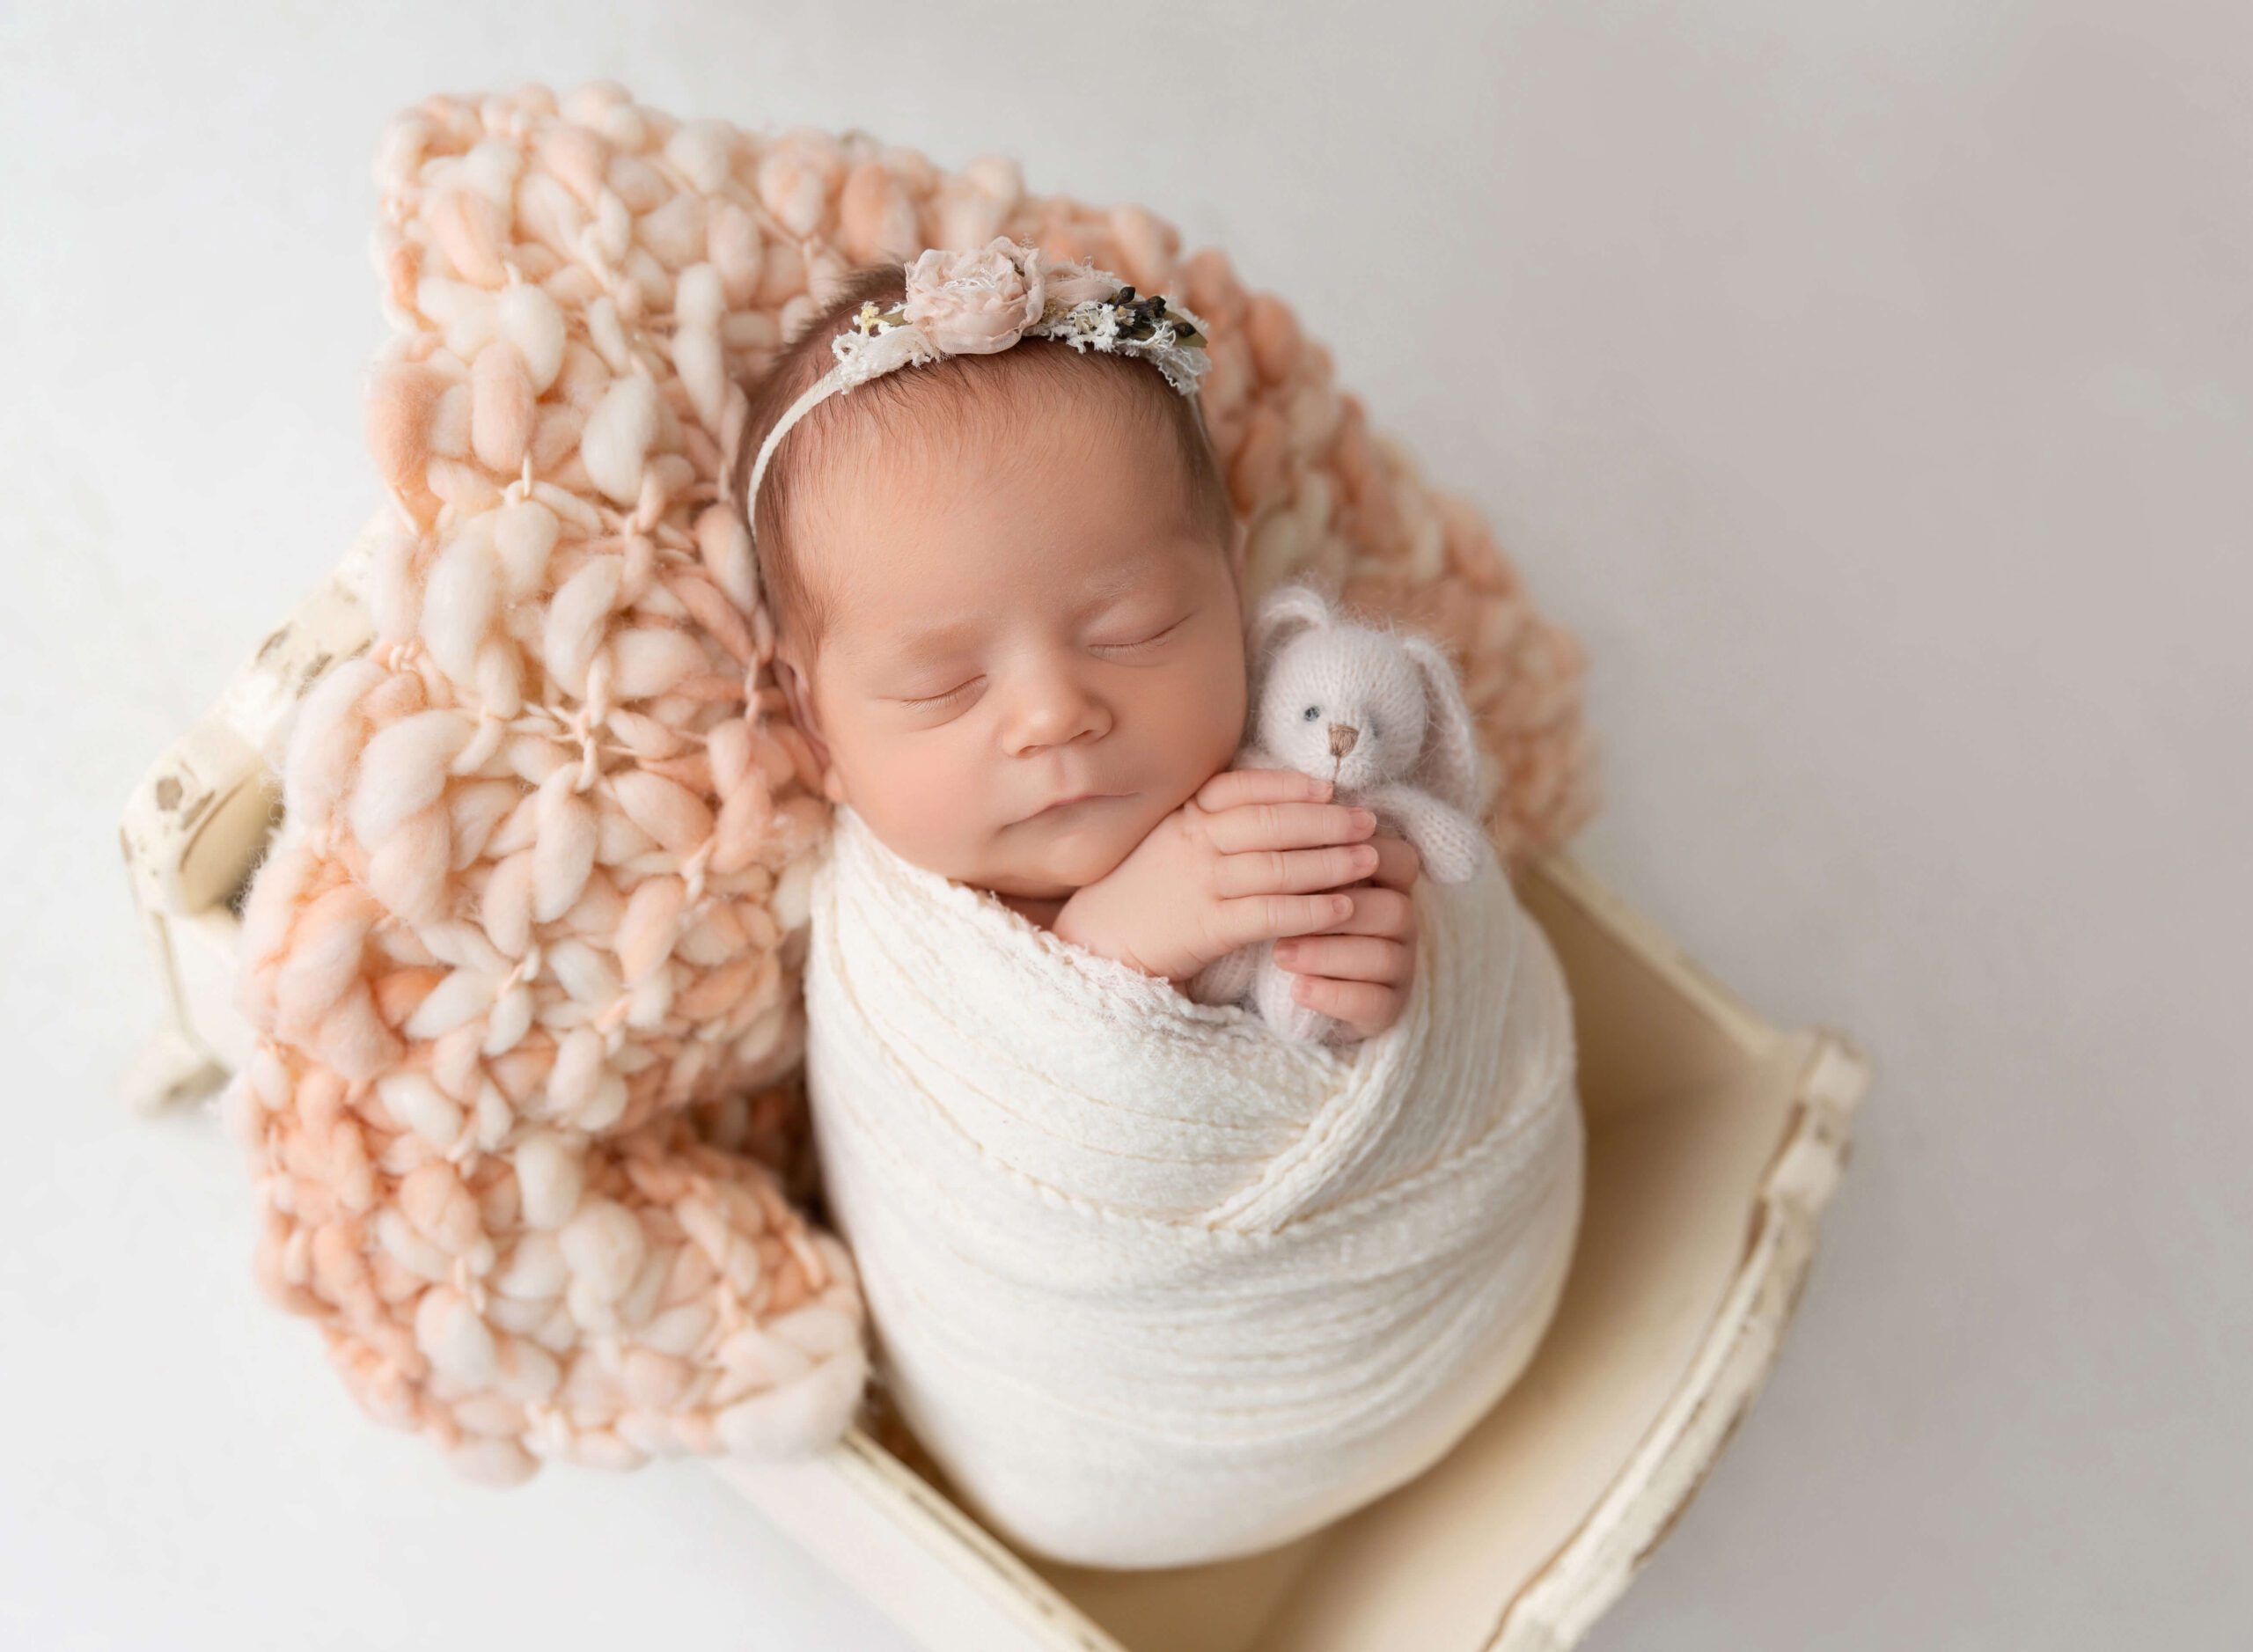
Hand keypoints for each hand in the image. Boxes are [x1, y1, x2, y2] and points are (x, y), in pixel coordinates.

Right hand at [1052, 768, 1382, 984]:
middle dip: (1327, 822)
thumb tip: (1281, 800)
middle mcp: (1194, 842)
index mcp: (1187, 813)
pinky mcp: (1208, 926)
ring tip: (1369, 861)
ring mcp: (1200, 883)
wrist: (1101, 939)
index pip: (1244, 788)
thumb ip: (1215, 817)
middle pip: (1271, 824)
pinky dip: (1310, 910)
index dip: (1290, 786)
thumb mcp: (1172, 836)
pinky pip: (1270, 914)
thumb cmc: (1147, 886)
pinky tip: (1343, 909)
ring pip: (1277, 867)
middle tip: (1369, 822)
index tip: (1330, 788)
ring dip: (1330, 863)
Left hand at [1272, 831, 1421, 1039]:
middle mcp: (1405, 923)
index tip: (1309, 855)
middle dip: (1336, 910)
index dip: (1361, 854)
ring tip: (1280, 953)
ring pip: (1381, 957)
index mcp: (1391, 882)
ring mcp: (1401, 968)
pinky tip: (1297, 990)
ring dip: (1328, 953)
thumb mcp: (1304, 881)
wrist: (1302, 989)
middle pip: (1391, 908)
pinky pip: (1371, 1003)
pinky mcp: (1387, 1010)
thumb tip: (1288, 807)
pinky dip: (1332, 995)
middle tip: (1281, 911)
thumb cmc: (1302, 919)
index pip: (1398, 858)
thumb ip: (1306, 850)